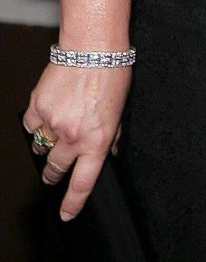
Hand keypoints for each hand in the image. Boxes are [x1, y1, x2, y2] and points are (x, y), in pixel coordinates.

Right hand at [23, 61, 131, 219]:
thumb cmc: (112, 74)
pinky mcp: (37, 107)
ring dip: (46, 145)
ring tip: (56, 132)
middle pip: (56, 168)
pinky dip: (37, 124)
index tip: (66, 214)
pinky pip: (30, 126)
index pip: (83, 182)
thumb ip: (110, 136)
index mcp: (97, 140)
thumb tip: (106, 153)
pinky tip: (47, 114)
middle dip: (54, 174)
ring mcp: (53, 122)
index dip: (73, 203)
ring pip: (41, 147)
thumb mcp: (119, 112)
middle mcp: (73, 135)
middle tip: (54, 172)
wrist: (93, 47)